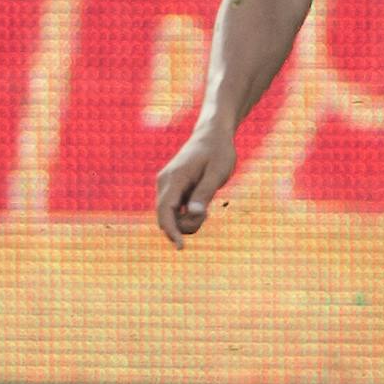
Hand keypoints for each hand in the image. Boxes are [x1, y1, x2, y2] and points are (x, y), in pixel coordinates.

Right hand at [154, 129, 237, 247]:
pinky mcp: (171, 188)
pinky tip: (201, 205)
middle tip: (208, 213)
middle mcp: (164, 182)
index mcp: (174, 178)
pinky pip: (174, 209)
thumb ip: (205, 193)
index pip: (165, 211)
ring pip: (170, 215)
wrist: (212, 135)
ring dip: (187, 220)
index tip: (181, 247)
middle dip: (186, 224)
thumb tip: (195, 214)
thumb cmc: (219, 152)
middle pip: (166, 217)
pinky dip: (186, 214)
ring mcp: (166, 185)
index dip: (171, 231)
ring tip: (206, 207)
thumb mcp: (218, 173)